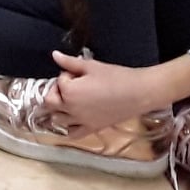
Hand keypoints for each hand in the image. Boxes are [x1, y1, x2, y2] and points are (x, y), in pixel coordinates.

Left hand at [45, 51, 164, 134]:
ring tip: (69, 101)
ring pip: (57, 119)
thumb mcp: (91, 66)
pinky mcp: (92, 128)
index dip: (67, 74)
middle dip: (55, 92)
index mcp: (69, 91)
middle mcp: (71, 109)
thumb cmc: (117, 77)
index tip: (78, 72)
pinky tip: (72, 121)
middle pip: (50, 102)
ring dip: (58, 110)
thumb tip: (55, 55)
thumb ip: (69, 62)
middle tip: (69, 85)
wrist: (138, 93)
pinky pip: (73, 134)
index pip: (58, 81)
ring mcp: (80, 121)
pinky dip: (68, 129)